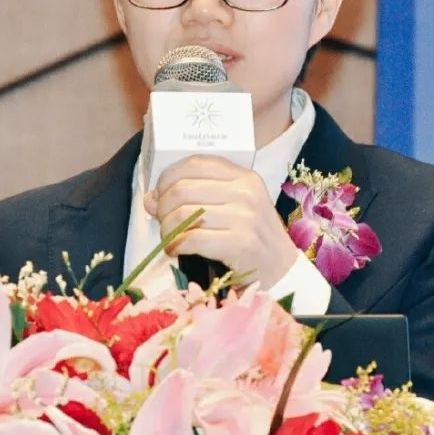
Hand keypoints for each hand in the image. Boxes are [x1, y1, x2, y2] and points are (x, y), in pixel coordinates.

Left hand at [143, 155, 301, 290]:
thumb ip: (195, 198)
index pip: (195, 163)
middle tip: (164, 222)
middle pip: (182, 189)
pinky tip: (176, 252)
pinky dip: (175, 246)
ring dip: (167, 229)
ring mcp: (245, 217)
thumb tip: (150, 199)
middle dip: (163, 208)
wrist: (283, 271)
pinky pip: (192, 239)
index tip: (160, 195)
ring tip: (171, 239)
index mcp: (244, 177)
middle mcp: (245, 192)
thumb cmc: (252, 238)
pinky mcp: (240, 243)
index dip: (168, 177)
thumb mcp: (231, 208)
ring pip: (183, 214)